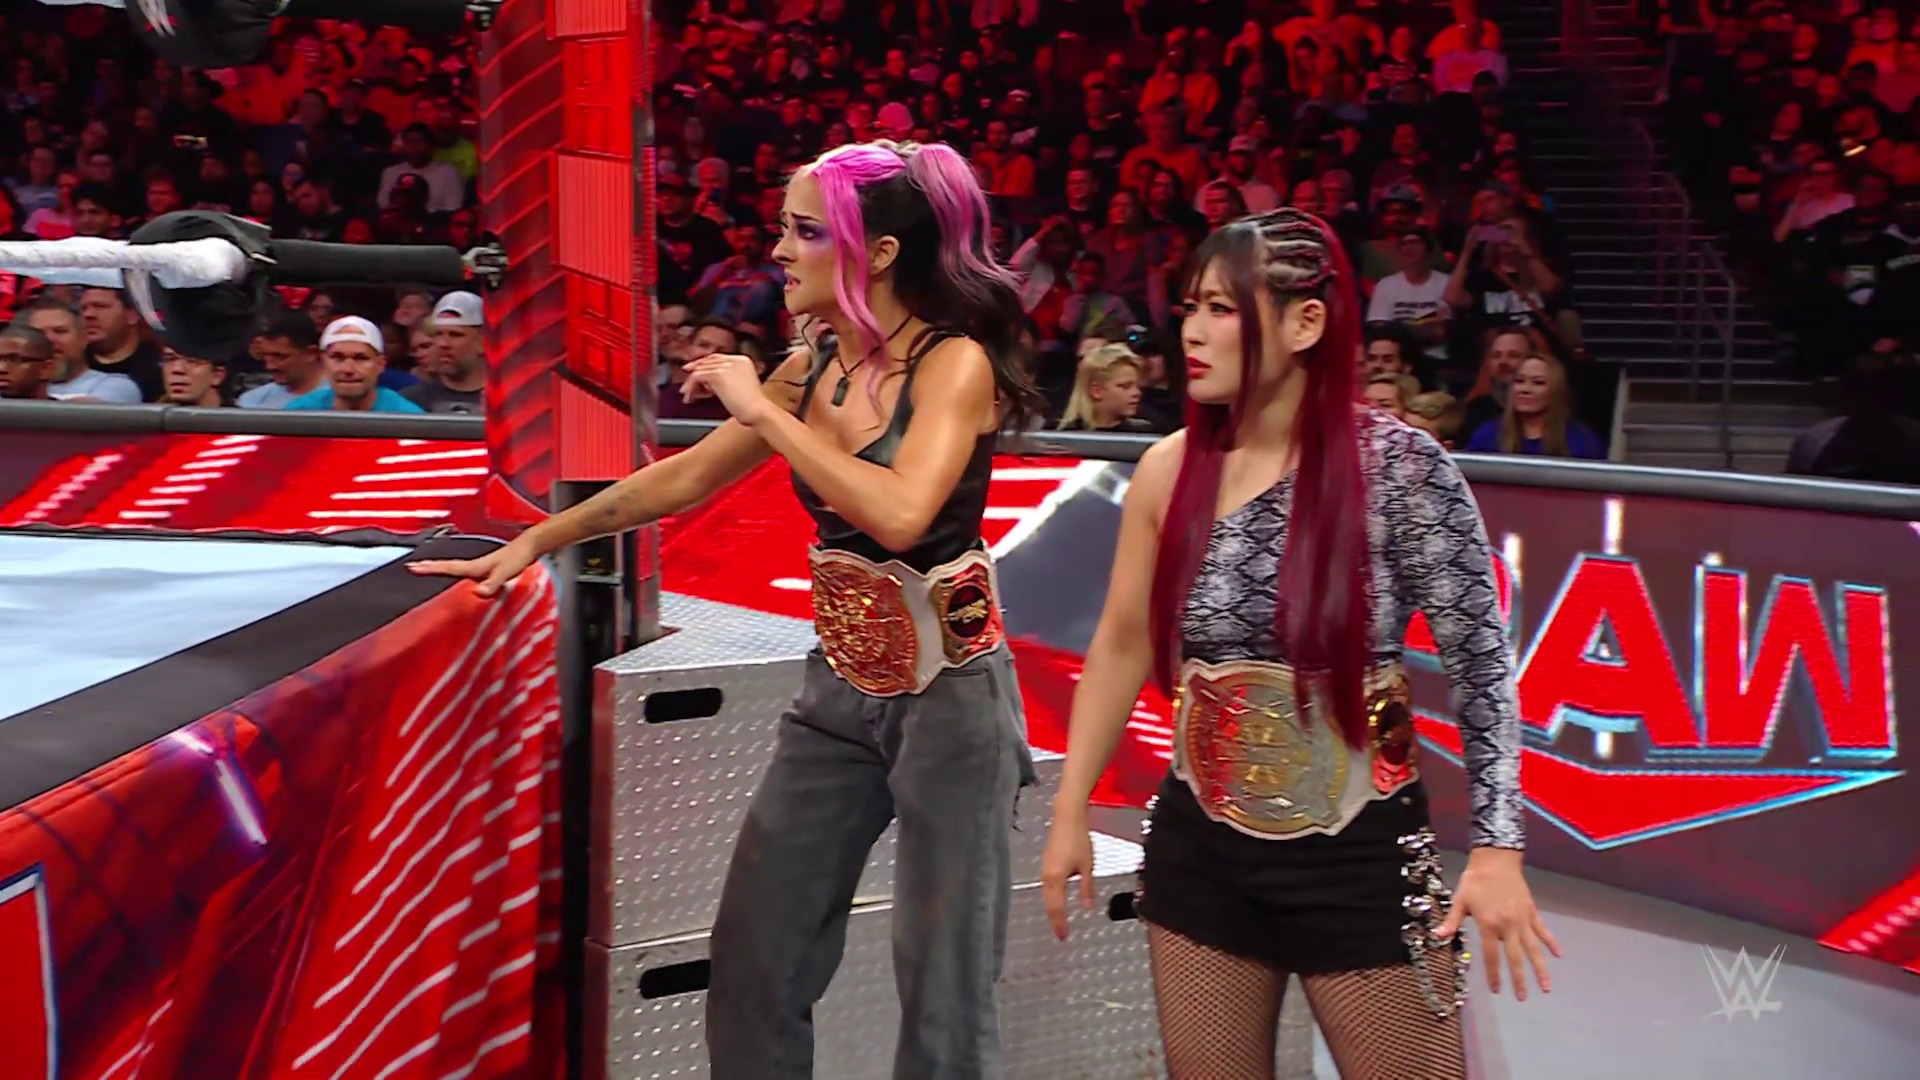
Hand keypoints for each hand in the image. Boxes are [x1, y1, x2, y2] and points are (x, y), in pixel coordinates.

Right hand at [407, 538, 538, 598]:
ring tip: (424, 568)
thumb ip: (493, 582)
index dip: (431, 568)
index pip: (449, 567)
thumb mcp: (505, 572)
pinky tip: (452, 575)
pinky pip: (463, 571)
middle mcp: (474, 565)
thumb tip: (478, 592)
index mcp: (475, 566)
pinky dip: (452, 571)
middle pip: (446, 565)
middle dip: (428, 566)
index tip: (413, 567)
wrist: (529, 547)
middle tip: (411, 566)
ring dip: (438, 567)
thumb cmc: (518, 558)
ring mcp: (479, 566)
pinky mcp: (485, 569)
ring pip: (453, 567)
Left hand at [682, 353, 771, 423]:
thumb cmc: (753, 407)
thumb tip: (707, 383)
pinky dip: (691, 386)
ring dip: (691, 383)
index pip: (718, 358)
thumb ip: (726, 380)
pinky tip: (690, 396)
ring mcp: (727, 366)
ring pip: (700, 370)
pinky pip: (697, 377)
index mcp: (743, 360)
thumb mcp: (740, 387)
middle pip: (707, 361)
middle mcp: (735, 359)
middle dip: (694, 371)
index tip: (693, 371)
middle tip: (685, 383)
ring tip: (688, 395)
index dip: (703, 364)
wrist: (758, 411)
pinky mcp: (718, 374)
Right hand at [1039, 809, 1095, 940]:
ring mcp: (1044, 870)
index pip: (1057, 907)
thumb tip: (1087, 906)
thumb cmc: (1078, 839)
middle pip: (1049, 904)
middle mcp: (1047, 876)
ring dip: (1053, 910)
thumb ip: (1086, 888)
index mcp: (1056, 878)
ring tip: (1059, 922)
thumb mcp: (1087, 866)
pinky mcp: (1046, 864)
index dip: (1060, 923)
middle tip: (1061, 934)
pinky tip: (1057, 902)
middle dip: (1055, 920)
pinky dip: (1052, 899)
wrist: (1067, 818)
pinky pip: (1047, 888)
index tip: (1063, 936)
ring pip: (1047, 896)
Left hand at [1435, 847, 1559, 1000]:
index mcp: (1488, 924)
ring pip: (1533, 948)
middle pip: (1515, 958)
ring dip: (1540, 968)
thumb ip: (1452, 921)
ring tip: (1546, 987)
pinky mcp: (1531, 911)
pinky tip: (1559, 955)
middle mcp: (1508, 925)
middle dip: (1519, 980)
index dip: (1494, 974)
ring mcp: (1522, 919)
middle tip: (1522, 998)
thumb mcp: (1460, 900)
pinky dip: (1551, 942)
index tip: (1497, 990)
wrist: (1496, 859)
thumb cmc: (1475, 880)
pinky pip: (1543, 930)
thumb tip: (1437, 937)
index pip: (1492, 956)